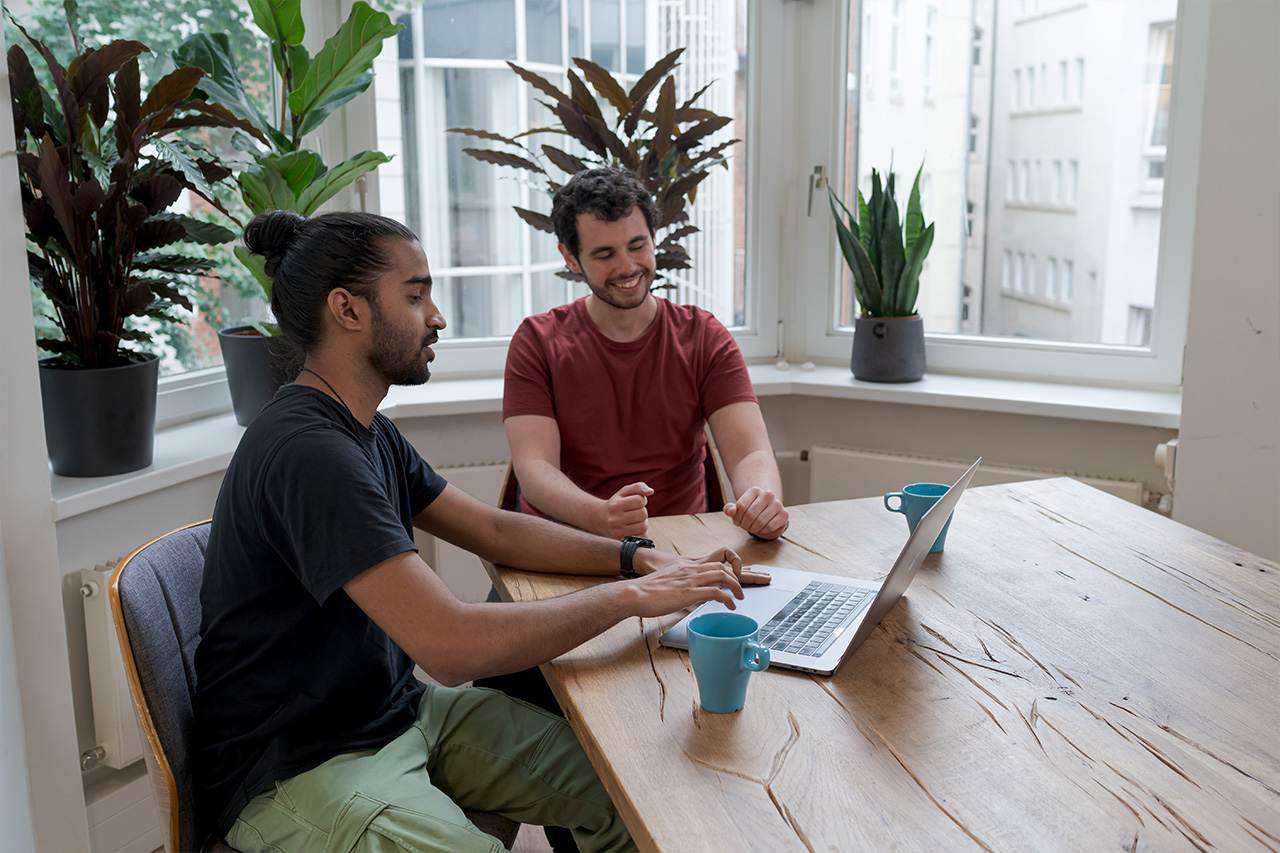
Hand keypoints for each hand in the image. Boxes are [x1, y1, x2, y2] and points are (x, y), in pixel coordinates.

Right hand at [601, 482, 652, 538]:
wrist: (601, 519)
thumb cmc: (617, 503)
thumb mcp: (624, 492)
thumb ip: (638, 487)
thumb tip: (651, 491)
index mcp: (615, 505)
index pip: (640, 500)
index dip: (642, 500)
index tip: (636, 501)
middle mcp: (615, 519)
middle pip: (643, 514)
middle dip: (642, 511)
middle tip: (635, 511)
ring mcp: (618, 531)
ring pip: (644, 526)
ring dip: (643, 522)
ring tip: (635, 519)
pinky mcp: (622, 540)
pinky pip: (641, 536)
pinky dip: (641, 531)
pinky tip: (634, 527)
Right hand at [635, 547, 770, 586]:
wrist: (633, 593)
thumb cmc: (647, 592)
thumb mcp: (668, 582)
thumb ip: (681, 584)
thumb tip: (691, 594)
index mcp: (687, 566)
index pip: (716, 558)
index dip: (730, 565)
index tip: (736, 576)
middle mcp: (691, 569)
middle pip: (723, 566)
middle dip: (739, 576)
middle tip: (743, 589)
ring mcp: (691, 580)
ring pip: (723, 576)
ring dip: (737, 587)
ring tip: (740, 598)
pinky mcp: (689, 592)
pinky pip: (716, 592)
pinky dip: (728, 599)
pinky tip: (731, 606)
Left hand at [724, 487, 789, 539]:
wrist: (769, 512)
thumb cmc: (751, 510)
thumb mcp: (739, 509)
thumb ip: (730, 509)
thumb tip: (731, 511)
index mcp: (754, 490)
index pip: (741, 506)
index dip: (736, 518)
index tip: (737, 522)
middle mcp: (767, 494)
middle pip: (750, 515)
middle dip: (745, 525)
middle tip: (745, 527)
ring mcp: (777, 504)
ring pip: (760, 522)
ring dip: (753, 529)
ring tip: (752, 528)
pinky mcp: (784, 514)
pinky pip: (770, 527)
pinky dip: (763, 531)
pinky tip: (762, 529)